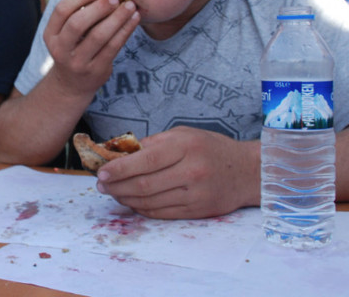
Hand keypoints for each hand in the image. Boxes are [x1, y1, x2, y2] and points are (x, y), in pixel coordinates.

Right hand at [44, 0, 139, 95]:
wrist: (73, 85)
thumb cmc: (73, 49)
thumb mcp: (65, 34)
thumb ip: (76, 13)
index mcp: (51, 35)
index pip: (61, 11)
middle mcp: (61, 49)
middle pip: (77, 23)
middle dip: (98, 7)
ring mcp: (78, 62)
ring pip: (99, 36)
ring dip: (117, 17)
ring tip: (130, 5)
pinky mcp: (96, 70)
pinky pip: (114, 46)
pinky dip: (126, 30)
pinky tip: (134, 19)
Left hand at [95, 126, 260, 218]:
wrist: (247, 172)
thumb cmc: (211, 148)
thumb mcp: (183, 135)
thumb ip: (153, 144)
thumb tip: (119, 153)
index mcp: (185, 146)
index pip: (145, 159)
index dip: (119, 168)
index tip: (101, 173)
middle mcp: (192, 170)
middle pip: (144, 184)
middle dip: (117, 186)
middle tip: (101, 186)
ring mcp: (195, 194)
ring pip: (150, 201)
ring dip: (126, 199)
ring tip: (113, 193)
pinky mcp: (197, 212)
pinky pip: (161, 213)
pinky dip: (142, 209)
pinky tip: (132, 202)